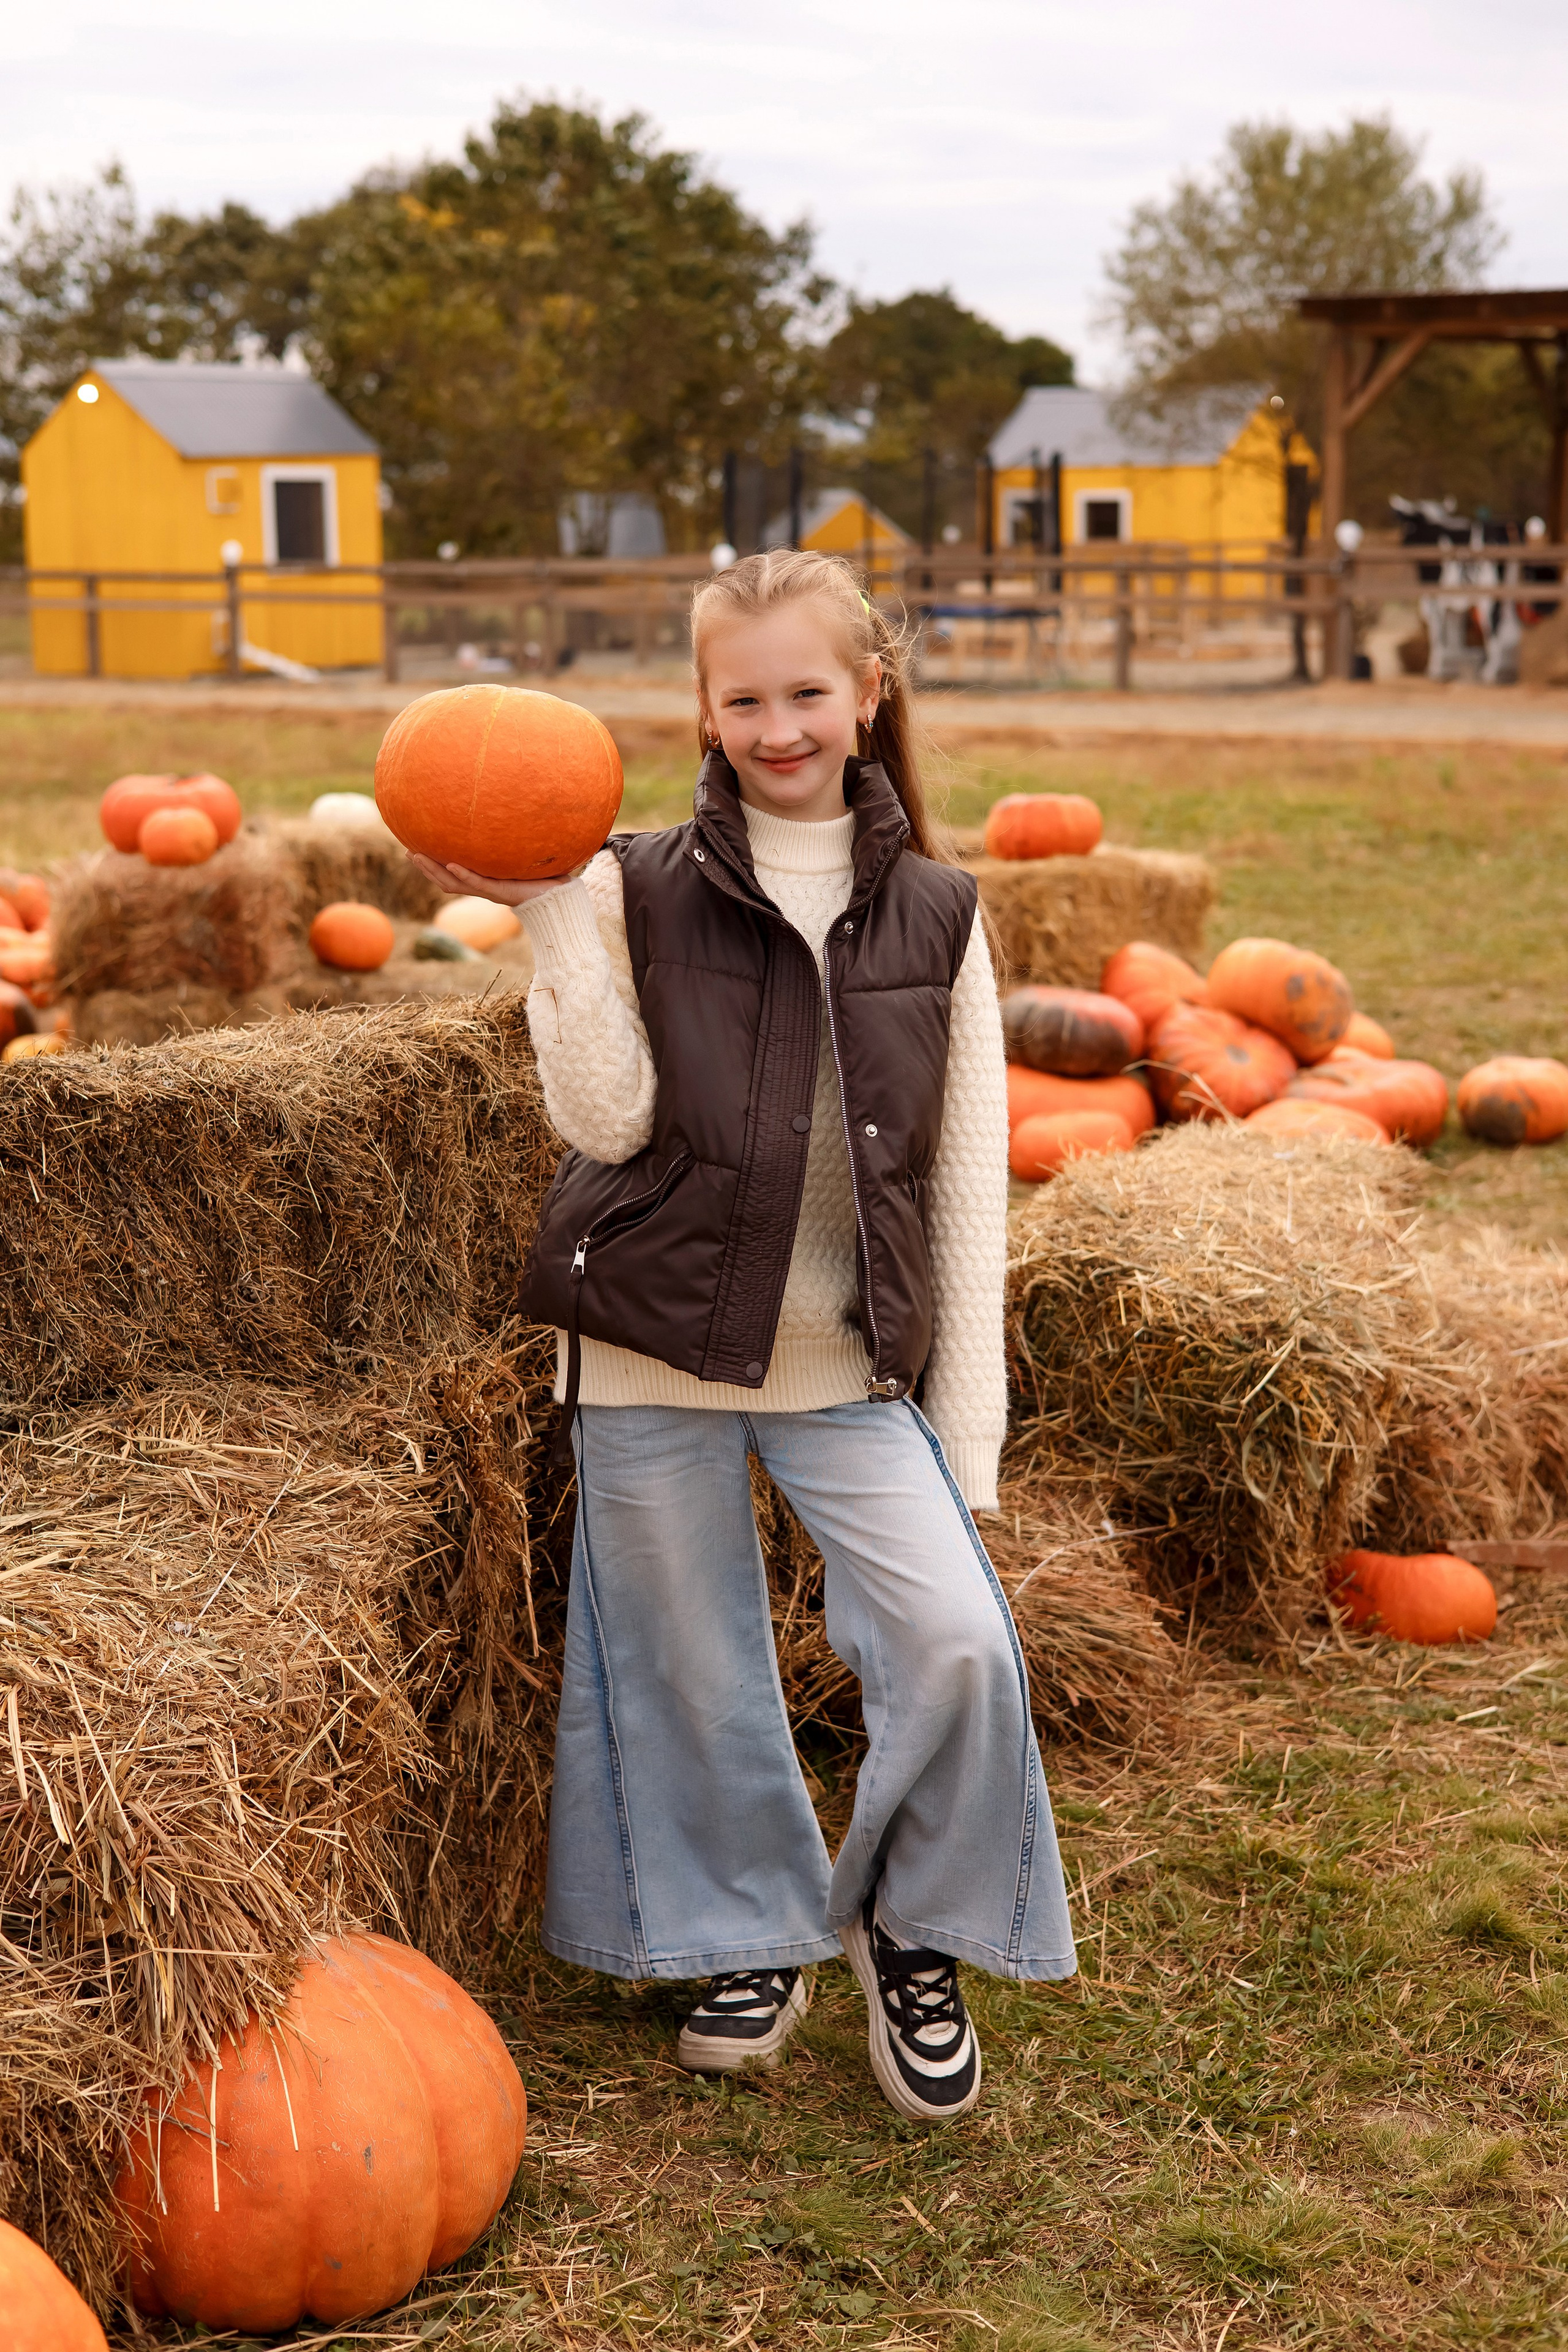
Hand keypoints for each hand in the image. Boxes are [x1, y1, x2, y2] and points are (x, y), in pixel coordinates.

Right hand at [407, 852, 573, 905]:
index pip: (450, 871)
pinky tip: (451, 864)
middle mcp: (481, 886)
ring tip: (417, 856)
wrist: (559, 897)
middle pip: (444, 878)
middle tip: (407, 851)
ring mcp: (489, 890)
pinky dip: (463, 875)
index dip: (432, 862)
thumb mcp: (519, 855)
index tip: (415, 847)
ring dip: (434, 871)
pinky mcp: (501, 892)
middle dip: (424, 866)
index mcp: (482, 879)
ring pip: (453, 883)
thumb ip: (509, 839)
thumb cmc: (542, 876)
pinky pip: (477, 883)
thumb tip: (509, 810)